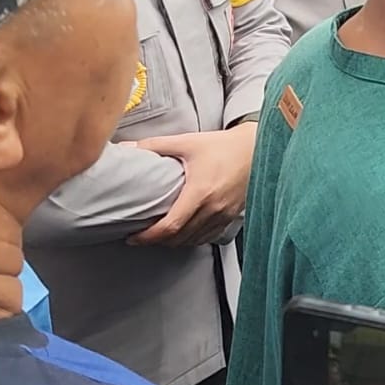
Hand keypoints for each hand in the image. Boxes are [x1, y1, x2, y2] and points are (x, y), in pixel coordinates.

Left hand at [128, 123, 257, 247]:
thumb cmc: (225, 146)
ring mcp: (224, 214)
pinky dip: (193, 239)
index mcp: (200, 192)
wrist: (256, 147)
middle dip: (157, 241)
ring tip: (160, 234)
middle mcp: (214, 208)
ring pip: (193, 240)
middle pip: (179, 238)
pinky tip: (185, 231)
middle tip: (142, 236)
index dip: (148, 237)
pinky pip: (209, 236)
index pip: (170, 227)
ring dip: (174, 241)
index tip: (134, 238)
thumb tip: (128, 147)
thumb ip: (155, 146)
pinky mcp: (232, 215)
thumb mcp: (187, 142)